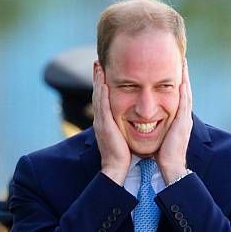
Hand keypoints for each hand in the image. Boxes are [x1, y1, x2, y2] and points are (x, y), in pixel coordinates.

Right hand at [92, 63, 130, 184]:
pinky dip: (101, 90)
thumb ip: (124, 128)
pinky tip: (103, 79)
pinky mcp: (104, 124)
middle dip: (97, 78)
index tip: (104, 72)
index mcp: (105, 123)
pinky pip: (101, 103)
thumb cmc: (123, 156)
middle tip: (97, 63)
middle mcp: (100, 120)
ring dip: (97, 79)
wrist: (117, 168)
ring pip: (97, 96)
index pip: (103, 100)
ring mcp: (100, 121)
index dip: (102, 86)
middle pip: (98, 94)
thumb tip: (133, 121)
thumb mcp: (123, 138)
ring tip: (98, 65)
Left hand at [156, 60, 192, 183]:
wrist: (171, 167)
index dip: (177, 82)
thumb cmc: (163, 156)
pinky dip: (184, 91)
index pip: (179, 97)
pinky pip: (184, 103)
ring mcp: (185, 120)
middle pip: (185, 91)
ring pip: (186, 94)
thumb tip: (147, 120)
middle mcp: (184, 118)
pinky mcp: (182, 124)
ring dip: (185, 77)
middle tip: (182, 58)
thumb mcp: (160, 136)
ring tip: (183, 62)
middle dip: (184, 75)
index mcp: (178, 120)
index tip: (174, 68)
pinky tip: (182, 79)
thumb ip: (157, 126)